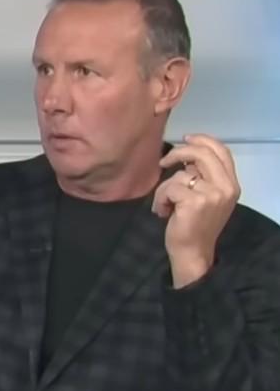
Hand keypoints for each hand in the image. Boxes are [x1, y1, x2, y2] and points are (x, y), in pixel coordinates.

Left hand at [154, 134, 239, 286]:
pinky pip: (168, 188)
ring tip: (166, 205)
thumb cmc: (196, 225)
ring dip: (164, 189)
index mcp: (231, 184)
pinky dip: (160, 199)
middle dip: (178, 153)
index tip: (186, 138)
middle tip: (163, 162)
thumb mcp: (207, 197)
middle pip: (202, 154)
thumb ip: (203, 177)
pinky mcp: (194, 201)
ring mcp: (211, 194)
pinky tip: (164, 212)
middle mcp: (226, 187)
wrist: (193, 252)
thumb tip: (187, 157)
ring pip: (178, 175)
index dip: (203, 140)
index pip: (222, 151)